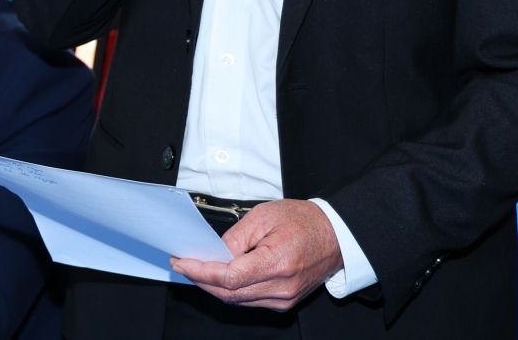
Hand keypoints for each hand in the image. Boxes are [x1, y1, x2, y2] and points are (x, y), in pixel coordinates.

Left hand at [170, 199, 343, 310]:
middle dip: (201, 280)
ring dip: (213, 287)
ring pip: (237, 300)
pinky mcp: (285, 302)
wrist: (335, 235)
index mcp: (277, 262)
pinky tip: (220, 278)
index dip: (201, 272)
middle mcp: (281, 287)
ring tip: (196, 269)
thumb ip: (236, 237)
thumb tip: (214, 253)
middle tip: (182, 265)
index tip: (182, 263)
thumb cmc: (304, 221)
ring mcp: (284, 298)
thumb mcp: (264, 216)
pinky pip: (250, 301)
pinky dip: (231, 290)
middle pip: (229, 293)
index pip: (229, 277)